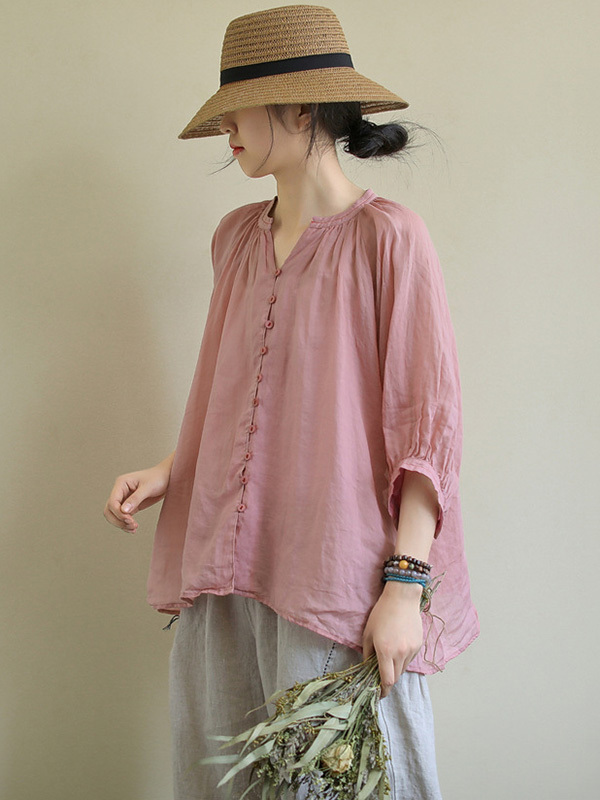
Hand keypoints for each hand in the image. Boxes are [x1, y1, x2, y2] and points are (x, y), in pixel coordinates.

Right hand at [103, 459, 172, 533]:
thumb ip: (135, 499)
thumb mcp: (148, 488)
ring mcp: (124, 499)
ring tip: (134, 528)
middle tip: (132, 525)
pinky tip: (133, 529)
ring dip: (121, 524)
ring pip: (114, 515)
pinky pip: (123, 517)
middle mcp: (120, 491)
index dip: (118, 513)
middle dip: (118, 520)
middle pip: (109, 510)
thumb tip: (123, 511)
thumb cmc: (158, 478)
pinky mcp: (130, 506)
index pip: (112, 502)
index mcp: (121, 483)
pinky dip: (125, 524)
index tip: (130, 519)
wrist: (168, 478)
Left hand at [362, 581, 423, 697]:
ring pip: (403, 668)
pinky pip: (410, 659)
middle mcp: (401, 653)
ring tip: (389, 657)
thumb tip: (368, 668)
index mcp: (386, 651)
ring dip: (396, 669)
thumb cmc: (381, 614)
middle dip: (388, 681)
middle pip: (396, 677)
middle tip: (380, 677)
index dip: (383, 690)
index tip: (379, 694)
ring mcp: (412, 650)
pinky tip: (397, 647)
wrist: (402, 598)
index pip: (387, 680)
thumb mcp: (368, 633)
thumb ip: (367, 654)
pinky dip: (403, 660)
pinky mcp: (418, 645)